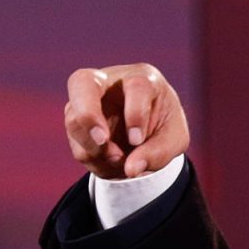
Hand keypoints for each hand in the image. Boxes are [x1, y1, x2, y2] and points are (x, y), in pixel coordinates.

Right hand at [64, 64, 188, 178]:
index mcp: (143, 79)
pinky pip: (75, 142)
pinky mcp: (76, 120)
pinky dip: (92, 158)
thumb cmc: (164, 127)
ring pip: (73, 118)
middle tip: (102, 140)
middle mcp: (109, 82)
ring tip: (118, 160)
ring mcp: (87, 100)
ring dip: (93, 147)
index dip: (135, 114)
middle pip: (83, 82)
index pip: (136, 86)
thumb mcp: (174, 140)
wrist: (148, 132)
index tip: (137, 140)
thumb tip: (131, 170)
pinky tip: (112, 162)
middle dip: (88, 113)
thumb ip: (158, 153)